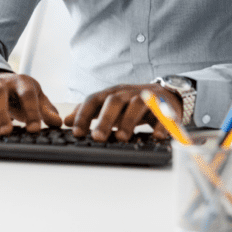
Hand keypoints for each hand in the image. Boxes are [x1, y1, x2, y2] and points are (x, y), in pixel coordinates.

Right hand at [0, 72, 61, 135]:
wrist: (1, 81)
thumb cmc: (21, 94)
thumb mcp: (36, 98)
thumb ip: (46, 110)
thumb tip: (58, 123)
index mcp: (20, 82)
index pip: (27, 93)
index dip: (32, 110)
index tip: (35, 129)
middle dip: (2, 113)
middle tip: (6, 132)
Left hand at [62, 83, 182, 141]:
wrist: (165, 94)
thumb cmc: (132, 103)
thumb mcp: (110, 104)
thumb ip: (90, 112)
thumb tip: (67, 121)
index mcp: (112, 93)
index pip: (94, 99)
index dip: (84, 114)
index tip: (76, 132)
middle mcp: (128, 93)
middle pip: (114, 101)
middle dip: (105, 119)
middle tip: (97, 138)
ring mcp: (146, 97)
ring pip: (137, 104)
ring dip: (128, 121)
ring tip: (121, 138)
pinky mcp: (164, 105)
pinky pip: (163, 113)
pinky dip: (160, 124)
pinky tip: (155, 136)